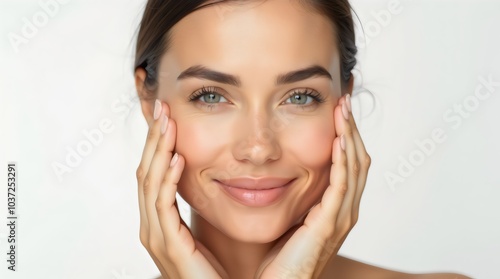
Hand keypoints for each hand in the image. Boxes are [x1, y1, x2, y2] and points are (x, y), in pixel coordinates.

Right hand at [136, 100, 226, 278]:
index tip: (166, 115)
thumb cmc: (217, 268)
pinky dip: (168, 180)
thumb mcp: (204, 227)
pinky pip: (163, 206)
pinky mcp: (168, 246)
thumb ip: (199, 203)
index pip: (153, 172)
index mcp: (160, 220)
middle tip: (162, 107)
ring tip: (168, 122)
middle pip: (146, 171)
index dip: (157, 143)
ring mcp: (156, 236)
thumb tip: (208, 174)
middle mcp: (152, 225)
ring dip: (158, 150)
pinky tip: (177, 159)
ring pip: (150, 183)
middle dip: (153, 138)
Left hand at [256, 94, 370, 278]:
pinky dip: (343, 161)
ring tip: (343, 108)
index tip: (338, 107)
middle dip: (352, 127)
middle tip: (346, 98)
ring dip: (350, 136)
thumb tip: (276, 168)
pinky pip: (341, 186)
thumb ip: (293, 193)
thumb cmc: (278, 255)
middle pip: (358, 159)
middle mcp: (345, 209)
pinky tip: (338, 139)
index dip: (346, 134)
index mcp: (336, 206)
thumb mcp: (290, 215)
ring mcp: (341, 217)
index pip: (349, 162)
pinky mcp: (330, 224)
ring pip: (355, 167)